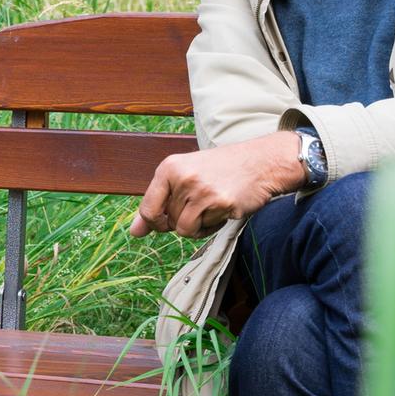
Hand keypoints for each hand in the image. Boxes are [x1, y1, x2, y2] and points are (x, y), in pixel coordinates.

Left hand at [128, 131, 303, 238]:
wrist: (260, 162)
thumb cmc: (220, 170)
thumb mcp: (184, 177)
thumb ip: (157, 203)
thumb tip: (134, 232)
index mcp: (169, 167)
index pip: (147, 209)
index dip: (156, 222)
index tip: (167, 220)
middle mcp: (182, 177)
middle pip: (168, 223)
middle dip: (183, 220)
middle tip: (201, 204)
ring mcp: (201, 190)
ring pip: (184, 230)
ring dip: (197, 226)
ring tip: (211, 208)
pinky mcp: (220, 202)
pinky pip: (204, 230)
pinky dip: (212, 227)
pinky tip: (223, 210)